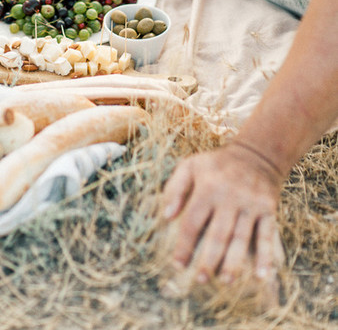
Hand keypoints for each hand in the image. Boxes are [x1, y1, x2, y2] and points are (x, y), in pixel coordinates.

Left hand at [162, 142, 283, 285]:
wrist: (256, 153)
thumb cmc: (217, 164)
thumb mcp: (190, 165)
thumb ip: (174, 188)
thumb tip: (167, 216)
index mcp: (207, 187)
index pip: (192, 221)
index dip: (184, 245)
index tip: (178, 265)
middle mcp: (229, 196)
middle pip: (217, 234)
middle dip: (209, 259)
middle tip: (200, 280)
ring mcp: (250, 204)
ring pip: (241, 238)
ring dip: (234, 261)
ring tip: (226, 281)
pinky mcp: (268, 209)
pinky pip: (267, 235)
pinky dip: (265, 256)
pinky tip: (261, 275)